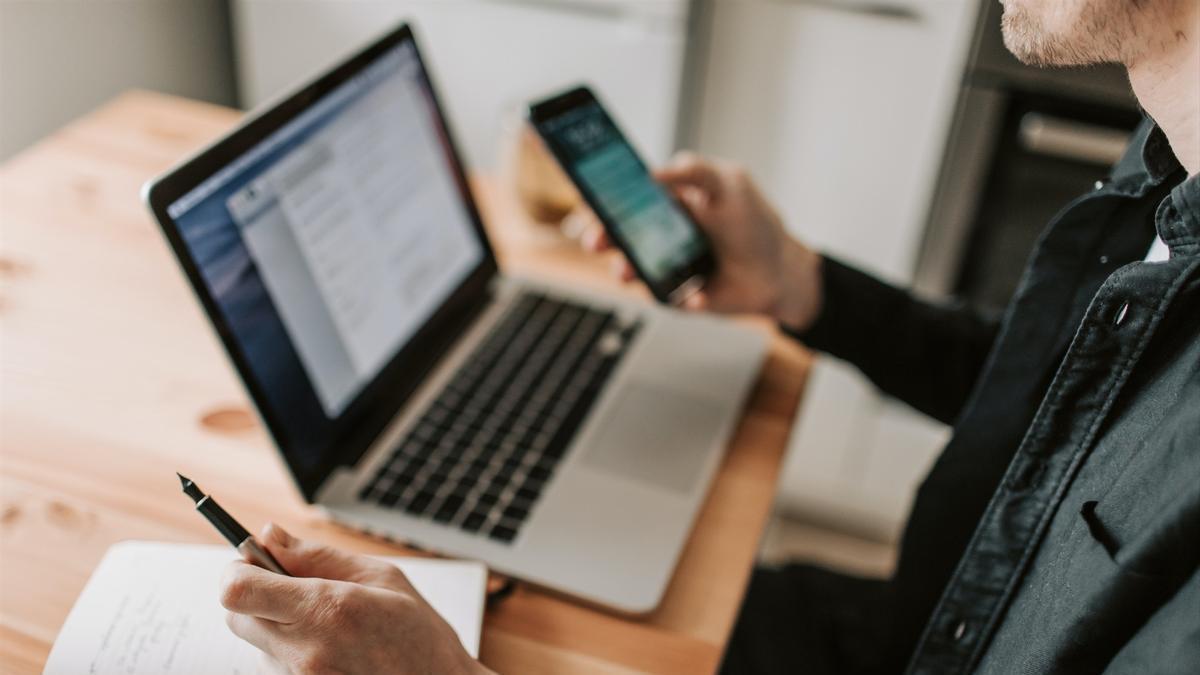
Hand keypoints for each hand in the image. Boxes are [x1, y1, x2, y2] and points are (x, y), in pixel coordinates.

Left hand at [220, 524, 491, 674]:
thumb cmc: (419, 636)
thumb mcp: (381, 578)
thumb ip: (318, 556)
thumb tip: (270, 535)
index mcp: (326, 609)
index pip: (238, 589)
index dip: (238, 568)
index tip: (254, 559)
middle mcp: (304, 650)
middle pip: (236, 615)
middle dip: (254, 593)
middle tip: (292, 586)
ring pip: (256, 641)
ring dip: (276, 625)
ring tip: (328, 625)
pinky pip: (275, 665)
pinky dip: (291, 651)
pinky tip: (331, 649)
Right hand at [566, 152, 823, 330]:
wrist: (780, 272)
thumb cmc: (754, 223)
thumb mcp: (730, 184)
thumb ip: (694, 170)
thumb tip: (652, 172)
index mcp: (667, 203)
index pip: (625, 197)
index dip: (604, 200)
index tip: (591, 202)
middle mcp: (660, 234)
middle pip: (618, 234)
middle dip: (601, 237)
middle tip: (596, 241)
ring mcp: (665, 266)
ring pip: (632, 269)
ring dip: (626, 270)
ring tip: (628, 273)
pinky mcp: (677, 295)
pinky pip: (666, 298)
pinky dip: (681, 297)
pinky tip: (699, 294)